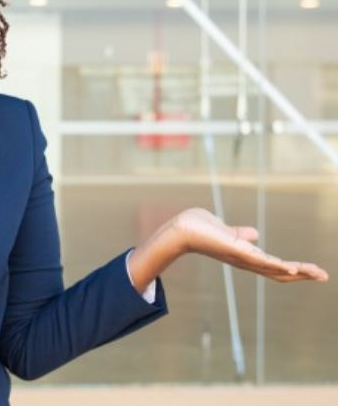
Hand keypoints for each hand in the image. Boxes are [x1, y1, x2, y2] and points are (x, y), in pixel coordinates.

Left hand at [172, 207, 328, 282]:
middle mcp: (246, 262)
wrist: (181, 229)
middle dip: (303, 275)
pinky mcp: (238, 252)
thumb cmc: (198, 228)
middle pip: (279, 273)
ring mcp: (243, 259)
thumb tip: (254, 234)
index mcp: (245, 256)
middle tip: (324, 276)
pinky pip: (261, 262)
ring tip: (319, 274)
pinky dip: (278, 266)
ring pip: (276, 270)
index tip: (310, 270)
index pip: (273, 266)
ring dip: (299, 272)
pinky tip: (293, 269)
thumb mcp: (225, 230)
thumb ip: (240, 234)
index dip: (293, 269)